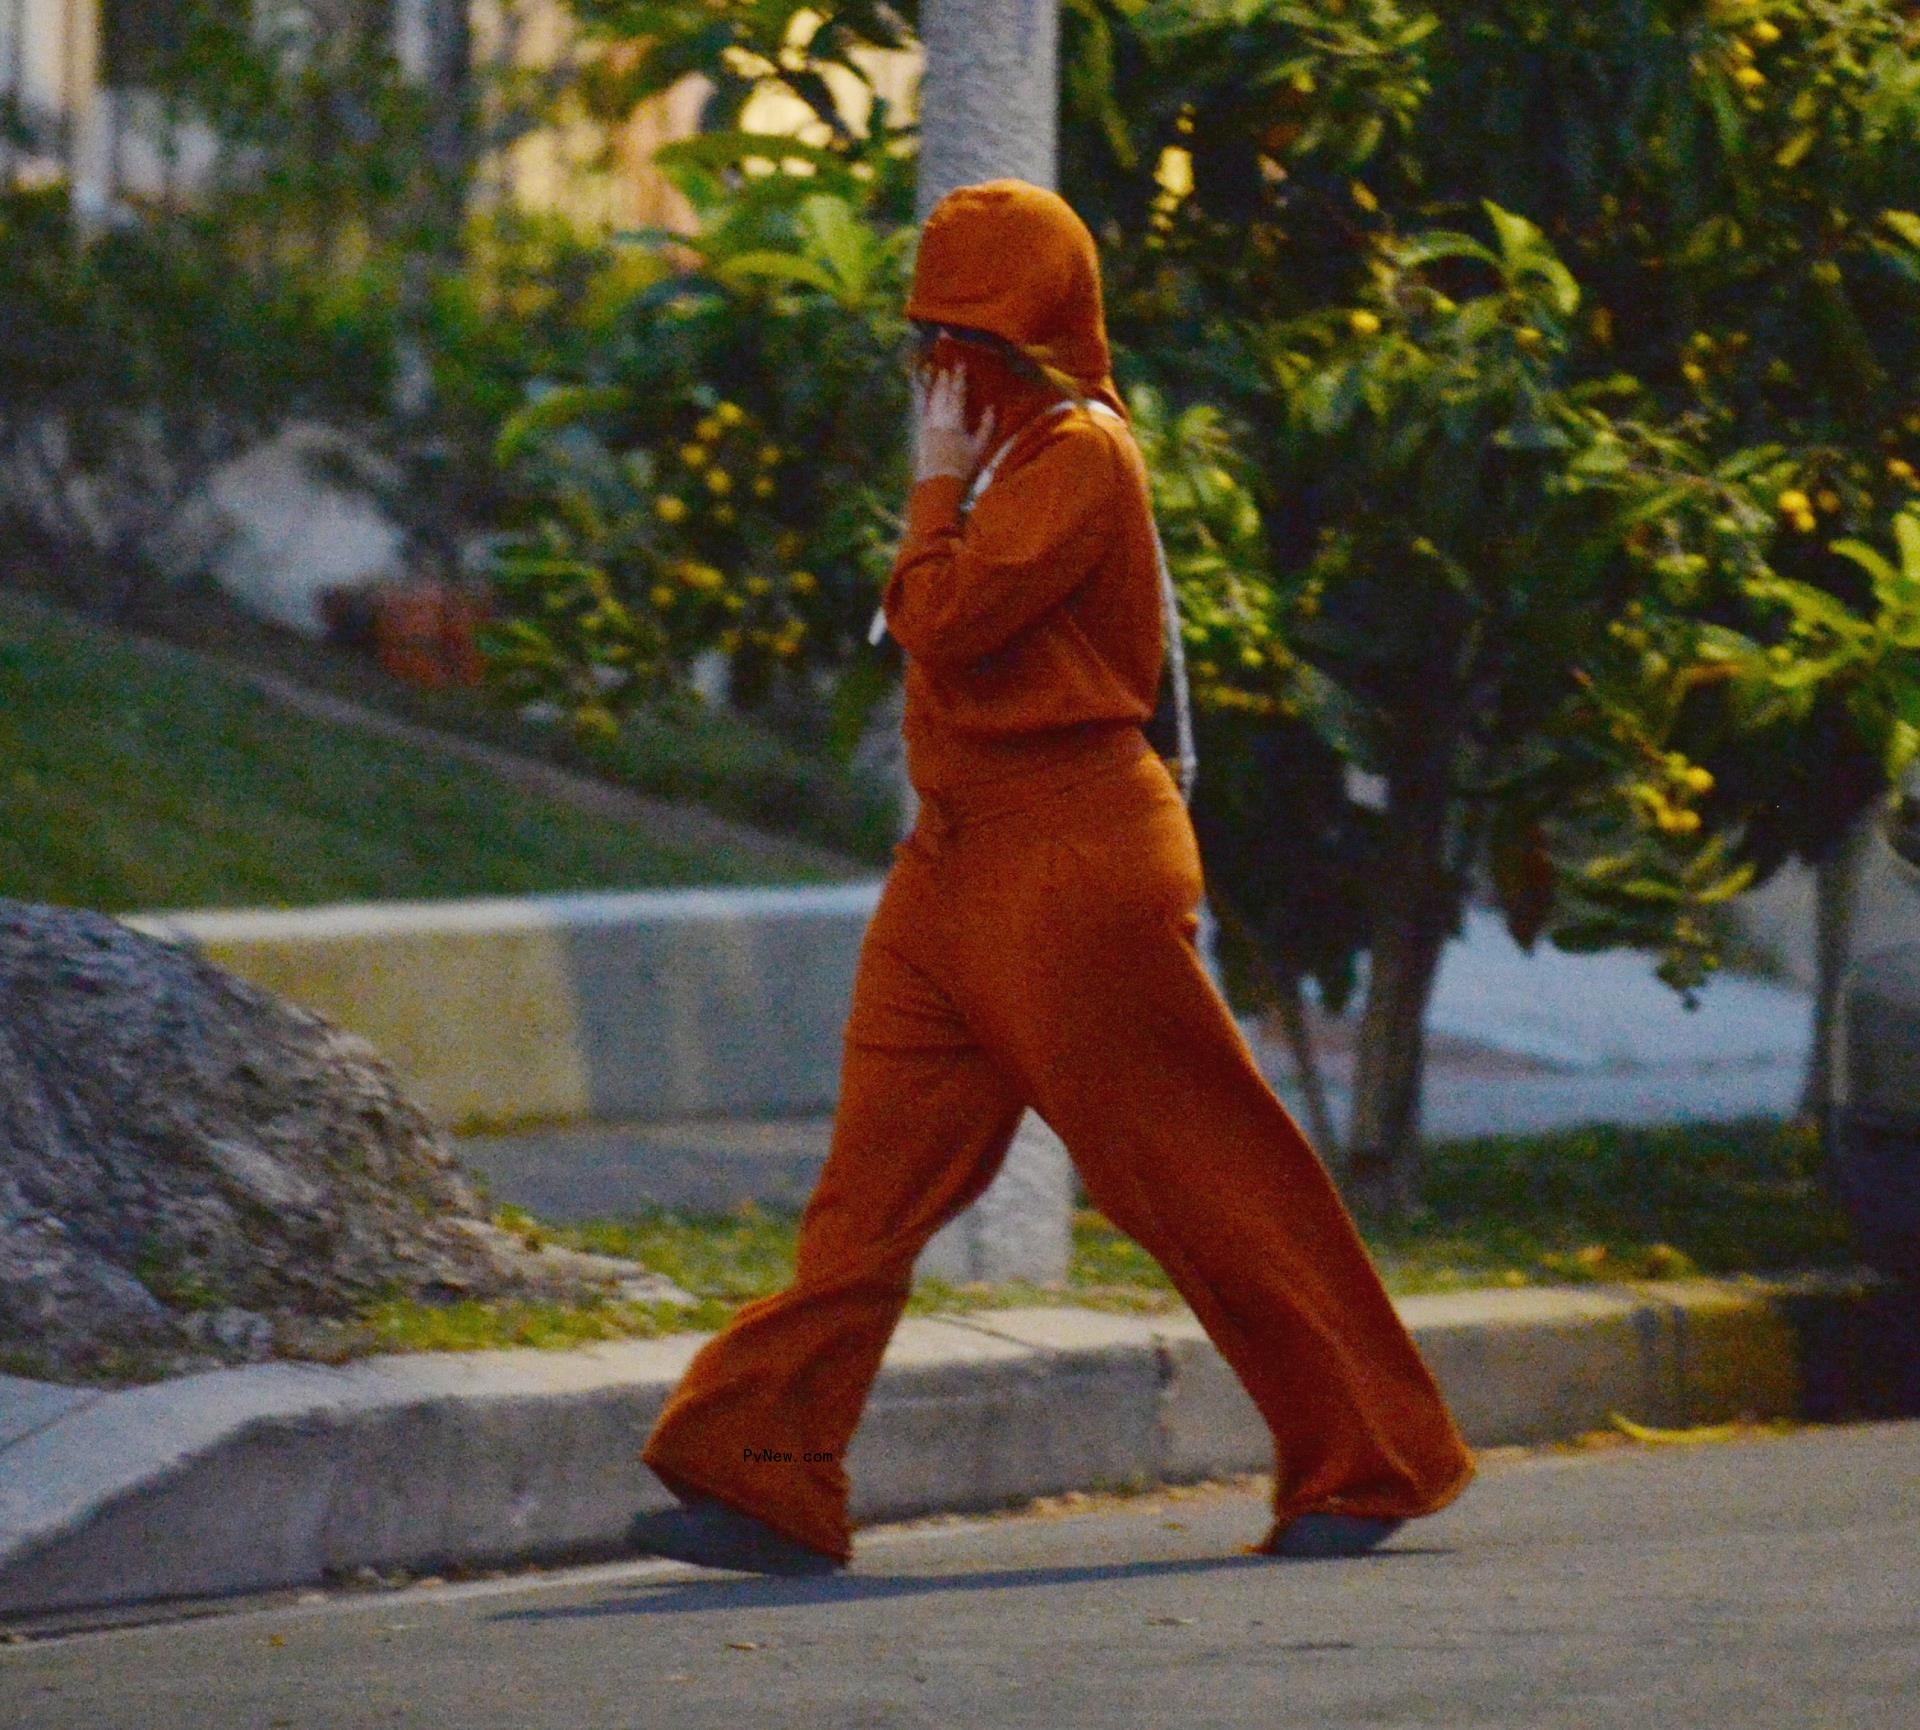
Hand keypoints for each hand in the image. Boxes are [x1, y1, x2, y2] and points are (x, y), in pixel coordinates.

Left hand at [912, 364, 997, 484]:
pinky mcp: (920, 434)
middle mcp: (939, 421)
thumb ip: (986, 426)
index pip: (957, 394)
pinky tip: (924, 396)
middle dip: (943, 380)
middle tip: (945, 367)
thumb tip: (991, 407)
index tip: (960, 364)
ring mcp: (928, 427)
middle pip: (941, 395)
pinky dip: (923, 402)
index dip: (959, 378)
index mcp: (955, 422)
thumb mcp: (980, 448)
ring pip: (930, 401)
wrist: (940, 485)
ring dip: (933, 388)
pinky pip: (922, 412)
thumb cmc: (963, 468)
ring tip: (934, 375)